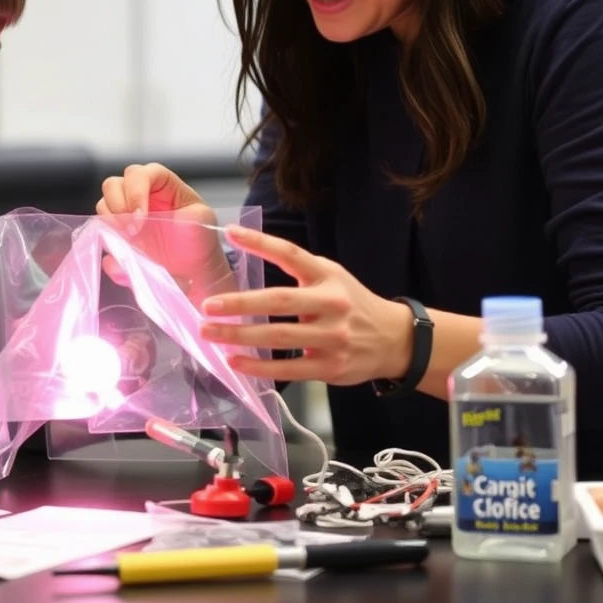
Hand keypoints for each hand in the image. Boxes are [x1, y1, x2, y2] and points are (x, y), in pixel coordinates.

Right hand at [96, 163, 232, 300]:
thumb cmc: (200, 238)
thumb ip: (180, 216)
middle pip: (114, 184)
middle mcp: (140, 194)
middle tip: (132, 231)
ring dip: (110, 221)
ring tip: (129, 240)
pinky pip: (101, 231)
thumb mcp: (202, 220)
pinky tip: (123, 253)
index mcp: (162, 183)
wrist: (194, 267)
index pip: (142, 174)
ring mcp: (126, 212)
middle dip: (118, 205)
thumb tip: (151, 224)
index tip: (140, 218)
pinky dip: (106, 240)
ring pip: (104, 204)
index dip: (136, 192)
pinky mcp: (117, 232)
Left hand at [198, 225, 413, 385]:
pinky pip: (288, 369)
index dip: (261, 243)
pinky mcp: (331, 367)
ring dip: (240, 336)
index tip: (231, 233)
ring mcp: (332, 337)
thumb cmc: (350, 303)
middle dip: (240, 303)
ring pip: (279, 338)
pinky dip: (258, 368)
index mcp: (326, 275)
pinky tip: (235, 362)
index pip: (290, 254)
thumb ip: (297, 270)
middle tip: (208, 306)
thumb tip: (245, 257)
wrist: (395, 340)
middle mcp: (331, 303)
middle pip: (279, 301)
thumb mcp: (330, 276)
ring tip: (211, 333)